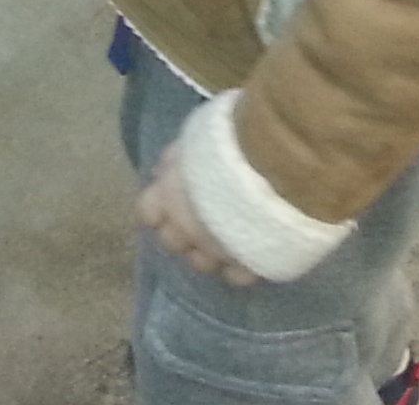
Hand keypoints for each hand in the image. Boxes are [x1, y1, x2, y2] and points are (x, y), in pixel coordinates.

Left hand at [137, 151, 259, 285]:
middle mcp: (187, 228)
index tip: (170, 204)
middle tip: (201, 218)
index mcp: (170, 196)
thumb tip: (157, 174)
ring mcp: (215, 250)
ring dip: (210, 251)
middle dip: (183, 233)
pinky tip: (250, 254)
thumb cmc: (229, 147)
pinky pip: (237, 276)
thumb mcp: (195, 142)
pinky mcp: (246, 264)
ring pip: (202, 263)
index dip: (158, 210)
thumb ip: (173, 161)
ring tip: (228, 235)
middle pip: (172, 242)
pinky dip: (241, 268)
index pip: (147, 212)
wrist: (271, 168)